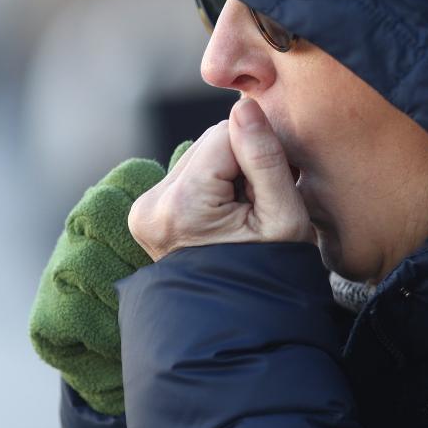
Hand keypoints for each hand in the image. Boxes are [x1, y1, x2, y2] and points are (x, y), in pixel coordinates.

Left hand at [128, 98, 314, 260]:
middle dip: (240, 164)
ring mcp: (143, 210)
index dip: (259, 154)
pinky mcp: (145, 212)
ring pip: (199, 156)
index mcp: (182, 205)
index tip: (272, 191)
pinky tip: (224, 218)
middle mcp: (152, 204)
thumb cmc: (272, 273)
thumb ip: (265, 158)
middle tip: (258, 207)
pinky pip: (188, 176)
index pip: (226, 134)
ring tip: (242, 216)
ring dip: (227, 174)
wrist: (243, 320)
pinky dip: (212, 187)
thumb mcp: (284, 217)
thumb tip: (244, 107)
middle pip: (209, 142)